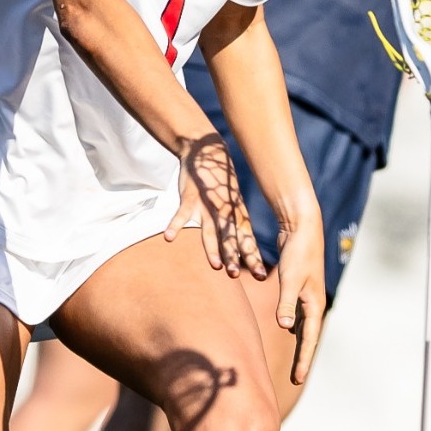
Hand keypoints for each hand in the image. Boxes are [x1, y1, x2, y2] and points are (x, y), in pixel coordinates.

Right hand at [167, 133, 265, 279]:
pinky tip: (168, 238)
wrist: (207, 153)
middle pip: (229, 239)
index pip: (246, 240)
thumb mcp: (233, 206)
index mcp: (237, 216)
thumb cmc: (221, 187)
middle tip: (237, 275)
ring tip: (215, 266)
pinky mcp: (190, 198)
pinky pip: (182, 214)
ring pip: (210, 230)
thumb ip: (235, 229)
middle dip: (233, 257)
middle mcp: (224, 213)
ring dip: (212, 249)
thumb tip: (241, 255)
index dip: (253, 257)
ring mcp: (207, 206)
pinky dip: (175, 225)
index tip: (262, 277)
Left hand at [273, 214, 327, 383]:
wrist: (302, 228)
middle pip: (307, 337)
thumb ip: (286, 303)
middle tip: (295, 379)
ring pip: (303, 325)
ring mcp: (306, 295)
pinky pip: (296, 312)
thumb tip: (284, 328)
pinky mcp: (298, 286)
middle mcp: (312, 302)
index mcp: (314, 304)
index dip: (302, 360)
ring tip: (293, 360)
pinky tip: (287, 327)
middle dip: (302, 358)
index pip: (308, 340)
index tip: (297, 380)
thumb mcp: (290, 279)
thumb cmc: (298, 252)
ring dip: (298, 343)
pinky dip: (293, 323)